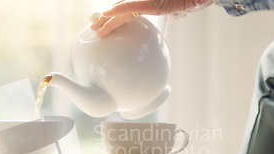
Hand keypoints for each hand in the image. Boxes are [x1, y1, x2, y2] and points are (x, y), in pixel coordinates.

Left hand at [91, 0, 212, 37]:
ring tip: (97, 27)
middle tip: (94, 29)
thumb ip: (170, 14)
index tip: (104, 27)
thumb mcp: (179, 9)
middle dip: (106, 20)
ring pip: (122, 8)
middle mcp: (145, 0)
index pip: (127, 11)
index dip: (114, 18)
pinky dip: (120, 9)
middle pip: (121, 10)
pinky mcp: (152, 1)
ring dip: (108, 18)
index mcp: (150, 2)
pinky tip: (109, 13)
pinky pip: (133, 5)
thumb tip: (168, 19)